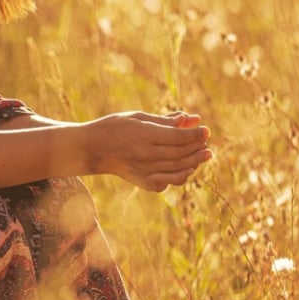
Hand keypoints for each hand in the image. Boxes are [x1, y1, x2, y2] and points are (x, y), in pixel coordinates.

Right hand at [85, 111, 211, 190]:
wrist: (91, 149)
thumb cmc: (114, 127)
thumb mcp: (137, 117)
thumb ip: (164, 120)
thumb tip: (190, 119)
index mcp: (143, 135)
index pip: (178, 137)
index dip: (195, 134)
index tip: (206, 130)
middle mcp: (144, 154)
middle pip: (181, 153)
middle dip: (198, 148)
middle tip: (207, 143)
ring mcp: (143, 170)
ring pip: (178, 169)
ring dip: (194, 162)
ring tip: (203, 155)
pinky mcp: (142, 182)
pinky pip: (167, 182)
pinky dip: (180, 177)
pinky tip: (187, 169)